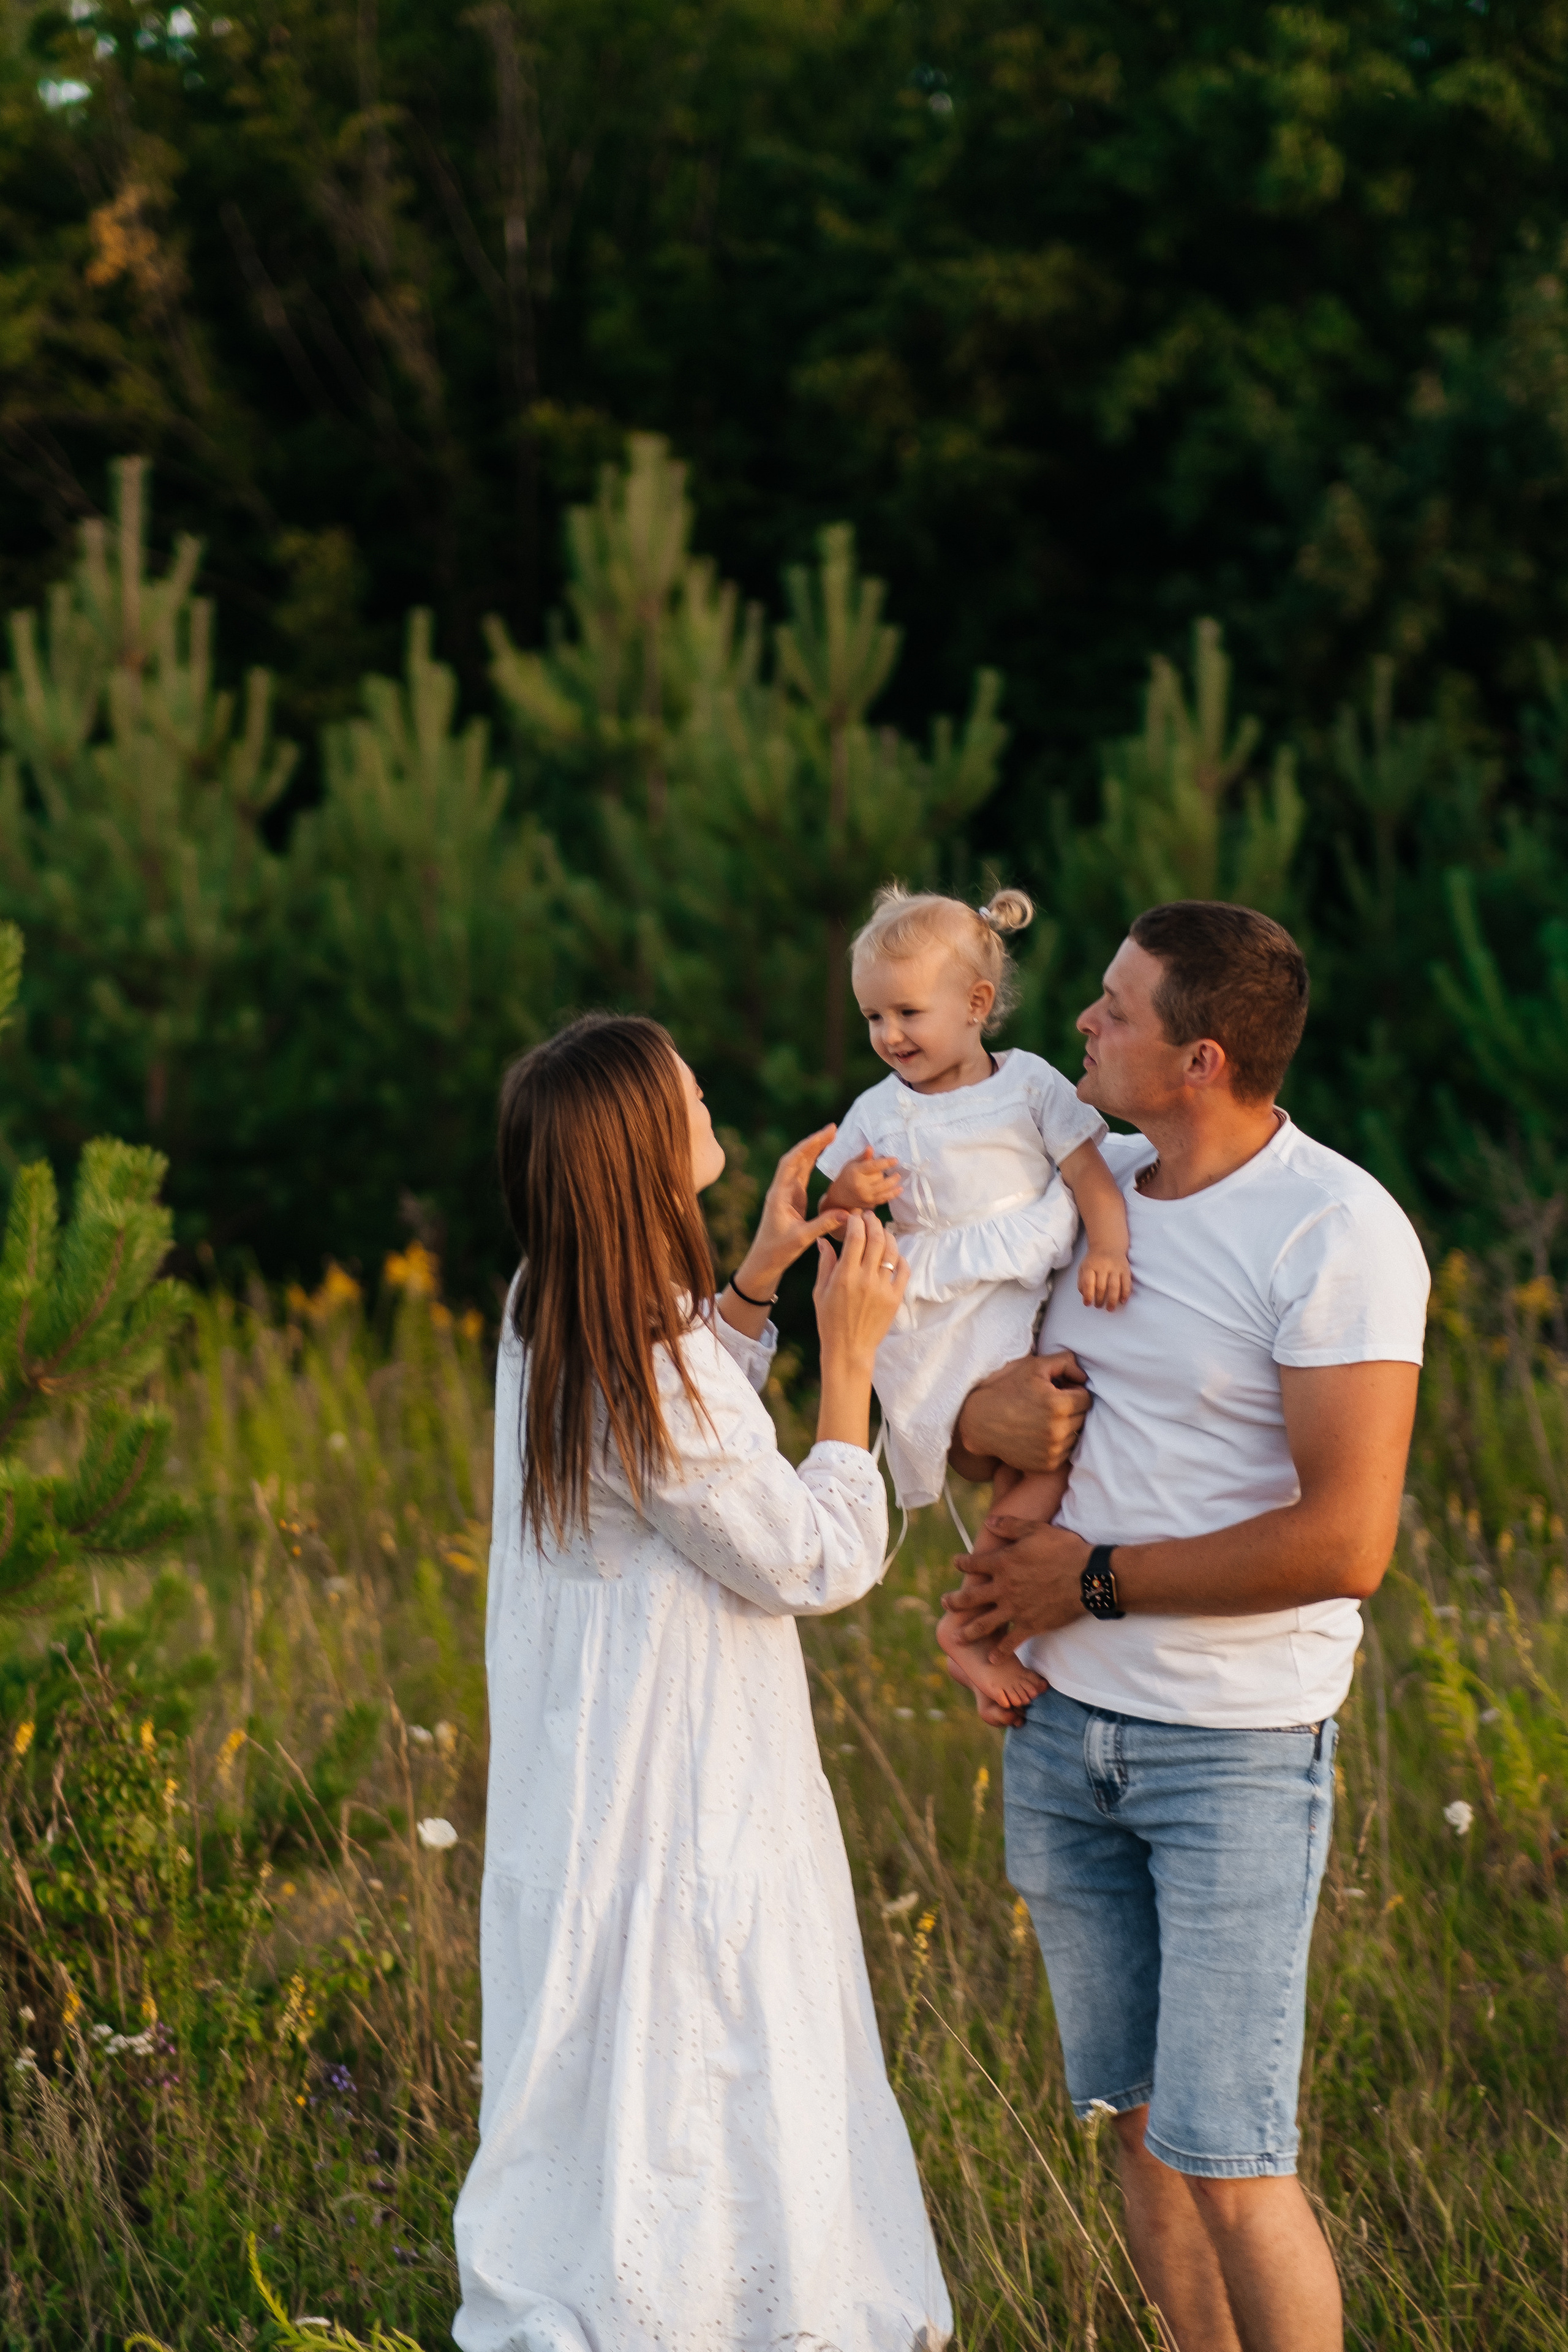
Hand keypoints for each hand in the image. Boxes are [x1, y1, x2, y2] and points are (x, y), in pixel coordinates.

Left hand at [728, 1125, 849, 1304]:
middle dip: (814, 1142)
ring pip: (800, 1165)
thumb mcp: (801, 1239)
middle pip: (797, 1158)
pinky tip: (823, 1155)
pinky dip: (813, 1163)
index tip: (825, 1134)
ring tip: (831, 1136)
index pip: (792, 1163)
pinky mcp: (793, 1200)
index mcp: (779, 1195)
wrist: (764, 1262)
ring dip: (814, 1150)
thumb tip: (847, 1213)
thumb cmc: (777, 1252)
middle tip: (833, 1128)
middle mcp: (781, 1190)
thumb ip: (823, 1225)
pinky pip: (803, 1175)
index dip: (808, 1146)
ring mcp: (787, 1194)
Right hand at [814, 1209, 908, 1367]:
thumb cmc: (830, 1321)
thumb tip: (823, 1240)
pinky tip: (893, 1254)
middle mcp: (866, 1279)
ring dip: (887, 1236)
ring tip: (882, 1231)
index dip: (857, 1221)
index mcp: (845, 1276)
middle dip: (873, 1222)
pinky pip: (904, 1270)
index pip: (856, 1237)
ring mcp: (883, 1288)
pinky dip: (900, 1257)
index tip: (854, 1216)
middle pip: (876, 1239)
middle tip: (869, 1217)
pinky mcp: (895, 1298)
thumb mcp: (820, 1291)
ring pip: (891, 1251)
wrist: (849, 1349)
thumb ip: (825, 1263)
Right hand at [821, 1145, 902, 1211]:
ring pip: (884, 1188)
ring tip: (898, 1176)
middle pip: (879, 1177)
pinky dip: (893, 1194)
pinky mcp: (870, 1203)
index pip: (873, 1166)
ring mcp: (866, 1195)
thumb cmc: (847, 1176)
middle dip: (883, 1173)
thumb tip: (871, 1148)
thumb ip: (863, 1157)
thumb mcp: (851, 1164)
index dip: (885, 1163)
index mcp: (856, 1172)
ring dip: (893, 1182)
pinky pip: (884, 1198)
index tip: (895, 1160)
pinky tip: (899, 1189)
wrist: (839, 1196)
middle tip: (883, 1171)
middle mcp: (861, 1185)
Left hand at [941, 1519, 1091, 1650]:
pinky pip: (1010, 1642)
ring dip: (968, 1631)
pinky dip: (1000, 1652)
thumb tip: (988, 1521)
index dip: (963, 1563)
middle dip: (955, 1602)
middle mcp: (1003, 1588)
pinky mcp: (1030, 1626)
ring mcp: (1015, 1609)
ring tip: (955, 1637)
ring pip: (984, 1624)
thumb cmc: (1063, 1550)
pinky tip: (992, 1660)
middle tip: (944, 1604)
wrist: (1088, 1577)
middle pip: (971, 1598)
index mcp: (1003, 1563)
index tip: (956, 1563)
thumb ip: (1010, 1526)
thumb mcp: (1035, 1530)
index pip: (974, 1564)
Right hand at [950, 1350, 1089, 1479]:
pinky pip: (1065, 1452)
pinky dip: (1057, 1443)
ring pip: (1075, 1435)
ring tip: (1043, 1419)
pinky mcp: (1047, 1465)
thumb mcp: (1033, 1365)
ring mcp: (1053, 1450)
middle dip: (1070, 1409)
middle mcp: (1058, 1430)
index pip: (1086, 1398)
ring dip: (1065, 1427)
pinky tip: (1039, 1434)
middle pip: (1083, 1417)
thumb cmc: (1006, 1389)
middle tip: (1049, 1404)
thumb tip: (1084, 1377)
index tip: (1057, 1391)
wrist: (979, 1422)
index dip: (1072, 1391)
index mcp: (1058, 1404)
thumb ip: (1065, 1362)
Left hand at [1078, 1248, 1132, 1309]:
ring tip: (1110, 1308)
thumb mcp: (1083, 1268)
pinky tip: (1122, 1301)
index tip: (1088, 1304)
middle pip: (1101, 1286)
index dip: (1088, 1295)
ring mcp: (1115, 1267)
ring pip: (1114, 1286)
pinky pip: (1126, 1283)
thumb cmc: (1094, 1261)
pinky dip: (1125, 1294)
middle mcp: (1103, 1266)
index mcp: (1090, 1266)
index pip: (1088, 1282)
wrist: (1108, 1245)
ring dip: (1112, 1300)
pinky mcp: (1125, 1269)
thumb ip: (1082, 1281)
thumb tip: (1085, 1296)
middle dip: (1100, 1299)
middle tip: (1099, 1306)